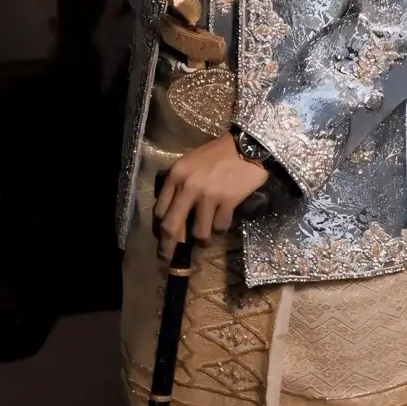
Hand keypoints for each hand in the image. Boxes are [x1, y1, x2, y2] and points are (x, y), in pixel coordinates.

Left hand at [155, 135, 267, 259]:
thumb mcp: (190, 163)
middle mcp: (188, 187)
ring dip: (202, 241)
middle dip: (168, 248)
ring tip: (206, 240)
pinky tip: (223, 223)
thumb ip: (179, 185)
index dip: (159, 231)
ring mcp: (208, 195)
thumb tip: (174, 214)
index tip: (163, 241)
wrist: (247, 145)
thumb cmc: (218, 154)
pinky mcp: (227, 201)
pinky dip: (221, 229)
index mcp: (176, 176)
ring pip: (198, 233)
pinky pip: (220, 227)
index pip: (159, 212)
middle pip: (171, 228)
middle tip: (169, 260)